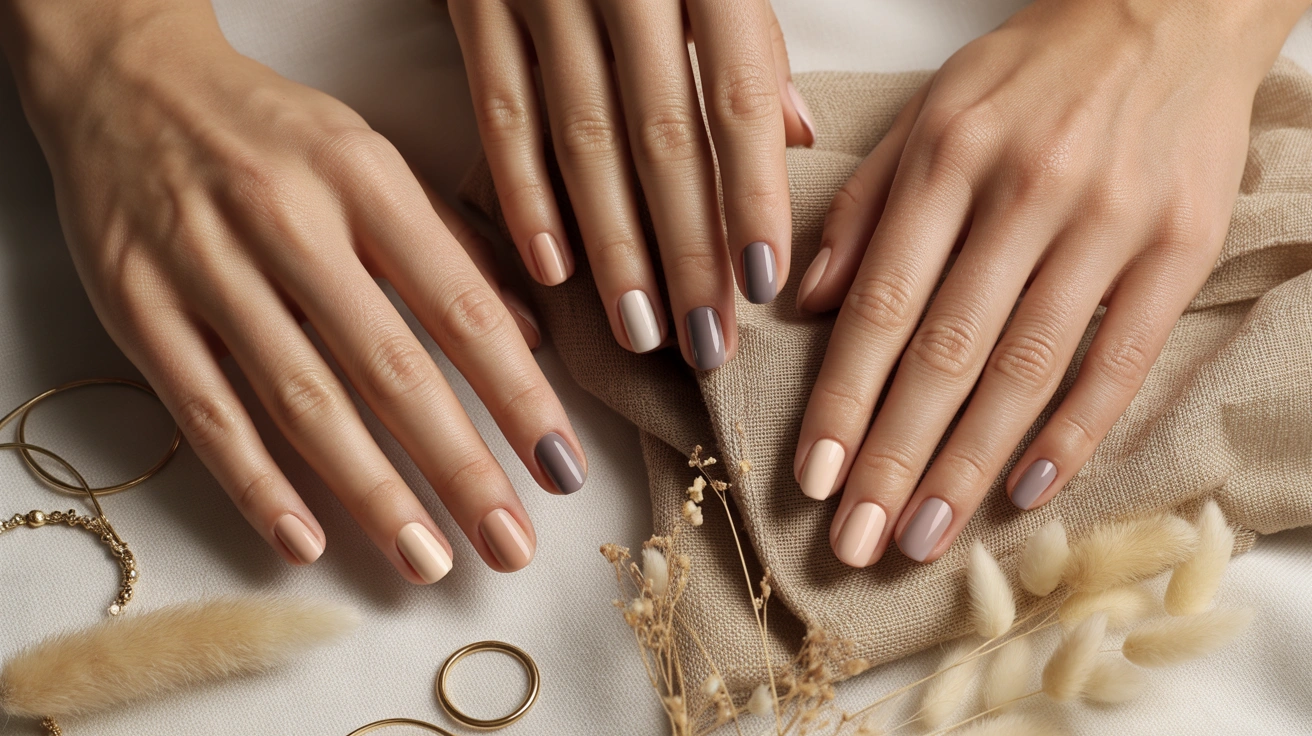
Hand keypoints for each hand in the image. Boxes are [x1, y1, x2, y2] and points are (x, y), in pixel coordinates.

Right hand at [1, 0, 583, 580]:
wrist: (127, 81)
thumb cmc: (276, 133)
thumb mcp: (374, 159)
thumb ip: (453, 245)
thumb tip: (528, 337)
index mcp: (365, 178)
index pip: (459, 306)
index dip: (518, 394)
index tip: (562, 466)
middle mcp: (289, 221)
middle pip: (390, 369)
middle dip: (459, 468)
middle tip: (510, 544)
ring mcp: (206, 265)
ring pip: (301, 401)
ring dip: (371, 492)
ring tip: (427, 560)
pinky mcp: (136, 304)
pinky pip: (204, 410)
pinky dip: (255, 482)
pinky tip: (306, 540)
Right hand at [447, 0, 814, 368]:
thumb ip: (754, 38)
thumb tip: (798, 140)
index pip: (738, 97)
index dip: (751, 198)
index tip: (762, 286)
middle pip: (662, 137)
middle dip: (686, 249)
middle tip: (706, 341)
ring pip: (582, 140)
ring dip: (613, 246)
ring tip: (641, 329)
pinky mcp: (476, 1)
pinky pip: (501, 114)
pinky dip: (525, 197)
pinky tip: (552, 272)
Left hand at [791, 0, 1308, 566]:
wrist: (1171, 11)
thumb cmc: (1031, 72)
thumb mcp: (928, 113)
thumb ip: (862, 210)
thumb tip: (801, 305)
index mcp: (950, 155)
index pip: (881, 302)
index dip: (843, 399)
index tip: (812, 478)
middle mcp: (1025, 189)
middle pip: (947, 351)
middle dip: (895, 457)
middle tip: (857, 541)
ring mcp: (1110, 220)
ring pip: (1028, 368)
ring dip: (969, 463)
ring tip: (925, 536)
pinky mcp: (1181, 244)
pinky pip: (1121, 357)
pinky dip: (1075, 431)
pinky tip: (1027, 491)